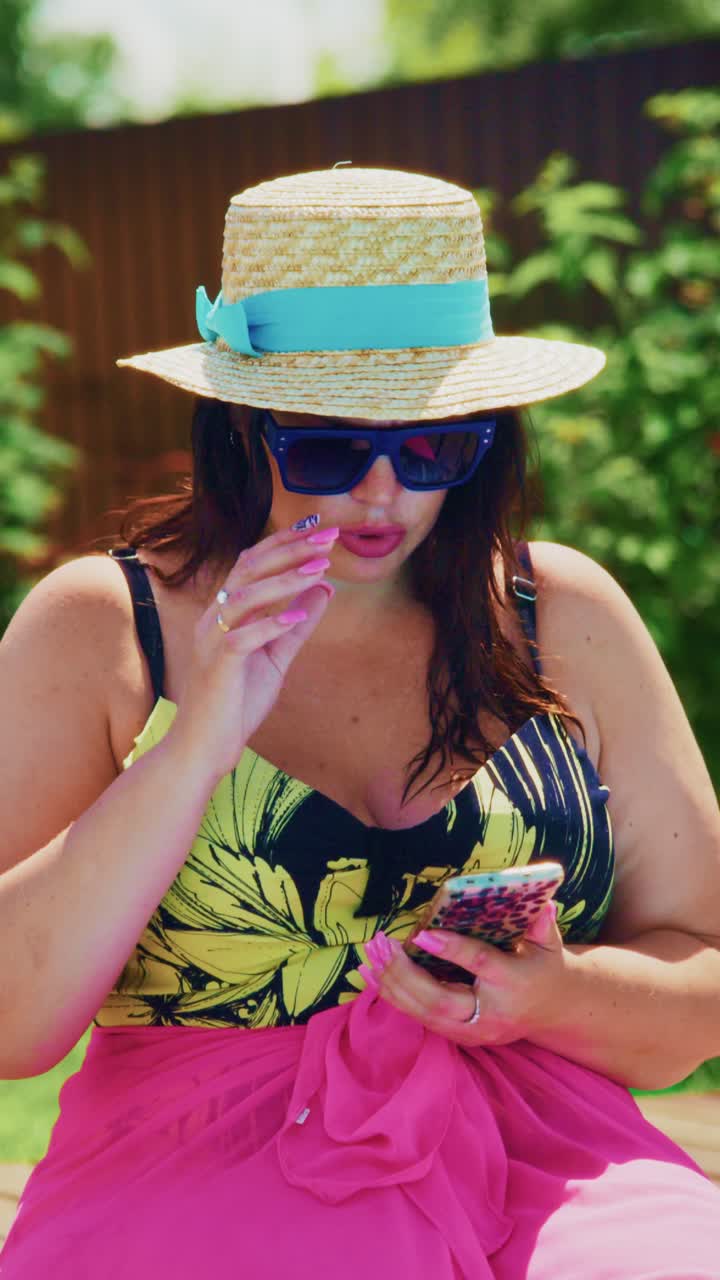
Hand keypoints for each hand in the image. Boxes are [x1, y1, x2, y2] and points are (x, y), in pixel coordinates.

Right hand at [167, 518, 337, 783]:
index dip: (285, 541)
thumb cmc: (237, 702)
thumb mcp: (277, 656)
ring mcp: (211, 640)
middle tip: (328, 536)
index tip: (319, 527)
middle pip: (249, 568)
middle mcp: (214, 617)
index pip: (253, 562)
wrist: (206, 747)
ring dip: (285, 578)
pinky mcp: (216, 667)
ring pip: (244, 596)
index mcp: (225, 611)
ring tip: (320, 566)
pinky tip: (297, 617)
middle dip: (290, 548)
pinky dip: (270, 624)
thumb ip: (298, 622)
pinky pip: (240, 638)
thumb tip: (325, 586)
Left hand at [360, 902, 566, 1045]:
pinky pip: (420, 1017)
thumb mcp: (549, 944)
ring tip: (370, 956)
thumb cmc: (544, 967)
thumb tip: (543, 904)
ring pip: (424, 1012)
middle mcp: (490, 1013)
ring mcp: (473, 1030)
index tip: (421, 934)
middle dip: (406, 974)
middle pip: (440, 999)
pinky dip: (393, 996)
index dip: (450, 949)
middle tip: (382, 945)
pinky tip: (370, 975)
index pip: (479, 964)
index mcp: (513, 983)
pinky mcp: (459, 1035)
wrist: (552, 1011)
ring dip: (392, 984)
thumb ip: (543, 925)